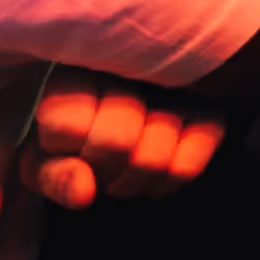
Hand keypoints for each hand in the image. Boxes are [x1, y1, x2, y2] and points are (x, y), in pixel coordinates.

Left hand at [22, 68, 223, 208]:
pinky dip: (164, 184)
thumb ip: (52, 174)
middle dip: (103, 168)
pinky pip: (185, 170)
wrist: (135, 124)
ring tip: (126, 166)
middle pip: (114, 143)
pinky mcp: (213, 113)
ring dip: (132, 180)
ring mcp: (180, 88)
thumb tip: (84, 192)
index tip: (66, 145)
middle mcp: (133, 66)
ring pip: (151, 161)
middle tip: (101, 160)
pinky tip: (155, 169)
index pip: (67, 124)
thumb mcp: (46, 157)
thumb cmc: (77, 137)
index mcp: (80, 67)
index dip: (65, 148)